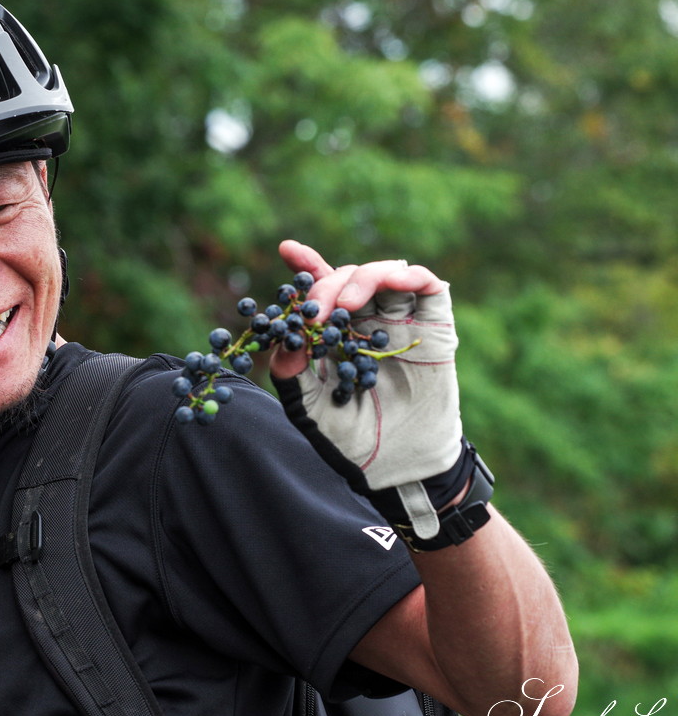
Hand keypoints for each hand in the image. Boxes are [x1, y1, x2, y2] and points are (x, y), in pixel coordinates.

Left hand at [269, 240, 463, 537]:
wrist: (397, 465)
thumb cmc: (350, 438)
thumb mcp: (308, 405)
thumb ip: (292, 373)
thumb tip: (280, 345)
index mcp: (337, 331)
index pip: (321, 289)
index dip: (306, 265)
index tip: (287, 249)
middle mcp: (368, 319)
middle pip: (346, 277)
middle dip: (325, 286)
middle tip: (313, 312)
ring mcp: (402, 319)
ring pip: (383, 272)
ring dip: (359, 279)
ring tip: (341, 309)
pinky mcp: (435, 324)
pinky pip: (426, 284)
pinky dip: (407, 275)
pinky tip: (391, 283)